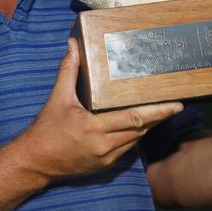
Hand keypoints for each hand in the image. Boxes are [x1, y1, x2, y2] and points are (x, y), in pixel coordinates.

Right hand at [17, 37, 183, 179]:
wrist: (35, 162)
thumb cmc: (46, 130)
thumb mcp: (57, 98)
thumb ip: (68, 70)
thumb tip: (73, 45)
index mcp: (93, 127)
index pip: (134, 118)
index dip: (157, 111)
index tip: (175, 104)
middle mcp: (104, 145)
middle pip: (141, 129)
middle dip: (159, 117)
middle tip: (176, 104)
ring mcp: (106, 158)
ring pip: (136, 140)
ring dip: (149, 126)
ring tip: (163, 112)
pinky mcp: (105, 165)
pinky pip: (127, 148)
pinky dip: (136, 135)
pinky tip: (142, 125)